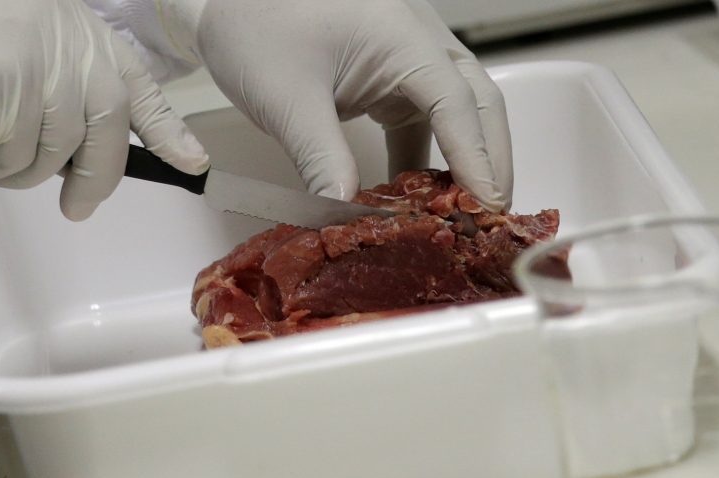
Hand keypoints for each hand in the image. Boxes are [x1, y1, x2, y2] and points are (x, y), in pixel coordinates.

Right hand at [0, 0, 207, 219]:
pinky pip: (15, 164)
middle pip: (106, 130)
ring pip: (56, 155)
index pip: (133, 83)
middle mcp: (62, 40)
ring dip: (13, 166)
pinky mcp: (8, 95)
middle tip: (79, 208)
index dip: (166, 127)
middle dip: (95, 178)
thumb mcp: (13, 66)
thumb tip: (96, 154)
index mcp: (69, 29)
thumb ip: (61, 95)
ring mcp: (36, 64)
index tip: (192, 160)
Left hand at [162, 0, 511, 209]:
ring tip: (466, 212)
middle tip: (493, 215)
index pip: (455, 101)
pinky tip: (418, 193)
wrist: (225, 0)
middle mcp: (416, 41)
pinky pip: (422, 116)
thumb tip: (344, 213)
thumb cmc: (253, 27)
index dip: (476, 156)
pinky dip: (426, 154)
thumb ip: (320, 156)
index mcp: (400, 36)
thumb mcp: (287, 98)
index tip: (489, 204)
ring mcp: (404, 56)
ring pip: (456, 109)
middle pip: (476, 101)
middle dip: (490, 158)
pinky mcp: (387, 73)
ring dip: (465, 157)